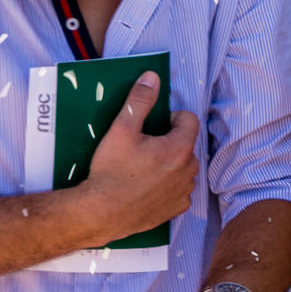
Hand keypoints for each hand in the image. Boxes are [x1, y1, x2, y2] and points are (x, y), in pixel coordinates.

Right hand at [79, 72, 200, 244]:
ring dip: (170, 163)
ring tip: (143, 168)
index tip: (151, 127)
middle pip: (186, 144)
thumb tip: (152, 78)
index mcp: (180, 148)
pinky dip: (168, 185)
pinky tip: (146, 186)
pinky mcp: (176, 209)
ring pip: (183, 167)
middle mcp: (189, 171)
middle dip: (169, 141)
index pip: (189, 119)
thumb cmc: (111, 171)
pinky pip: (179, 189)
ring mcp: (184, 192)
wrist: (101, 213)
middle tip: (142, 148)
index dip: (170, 118)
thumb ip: (139, 101)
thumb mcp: (121, 130)